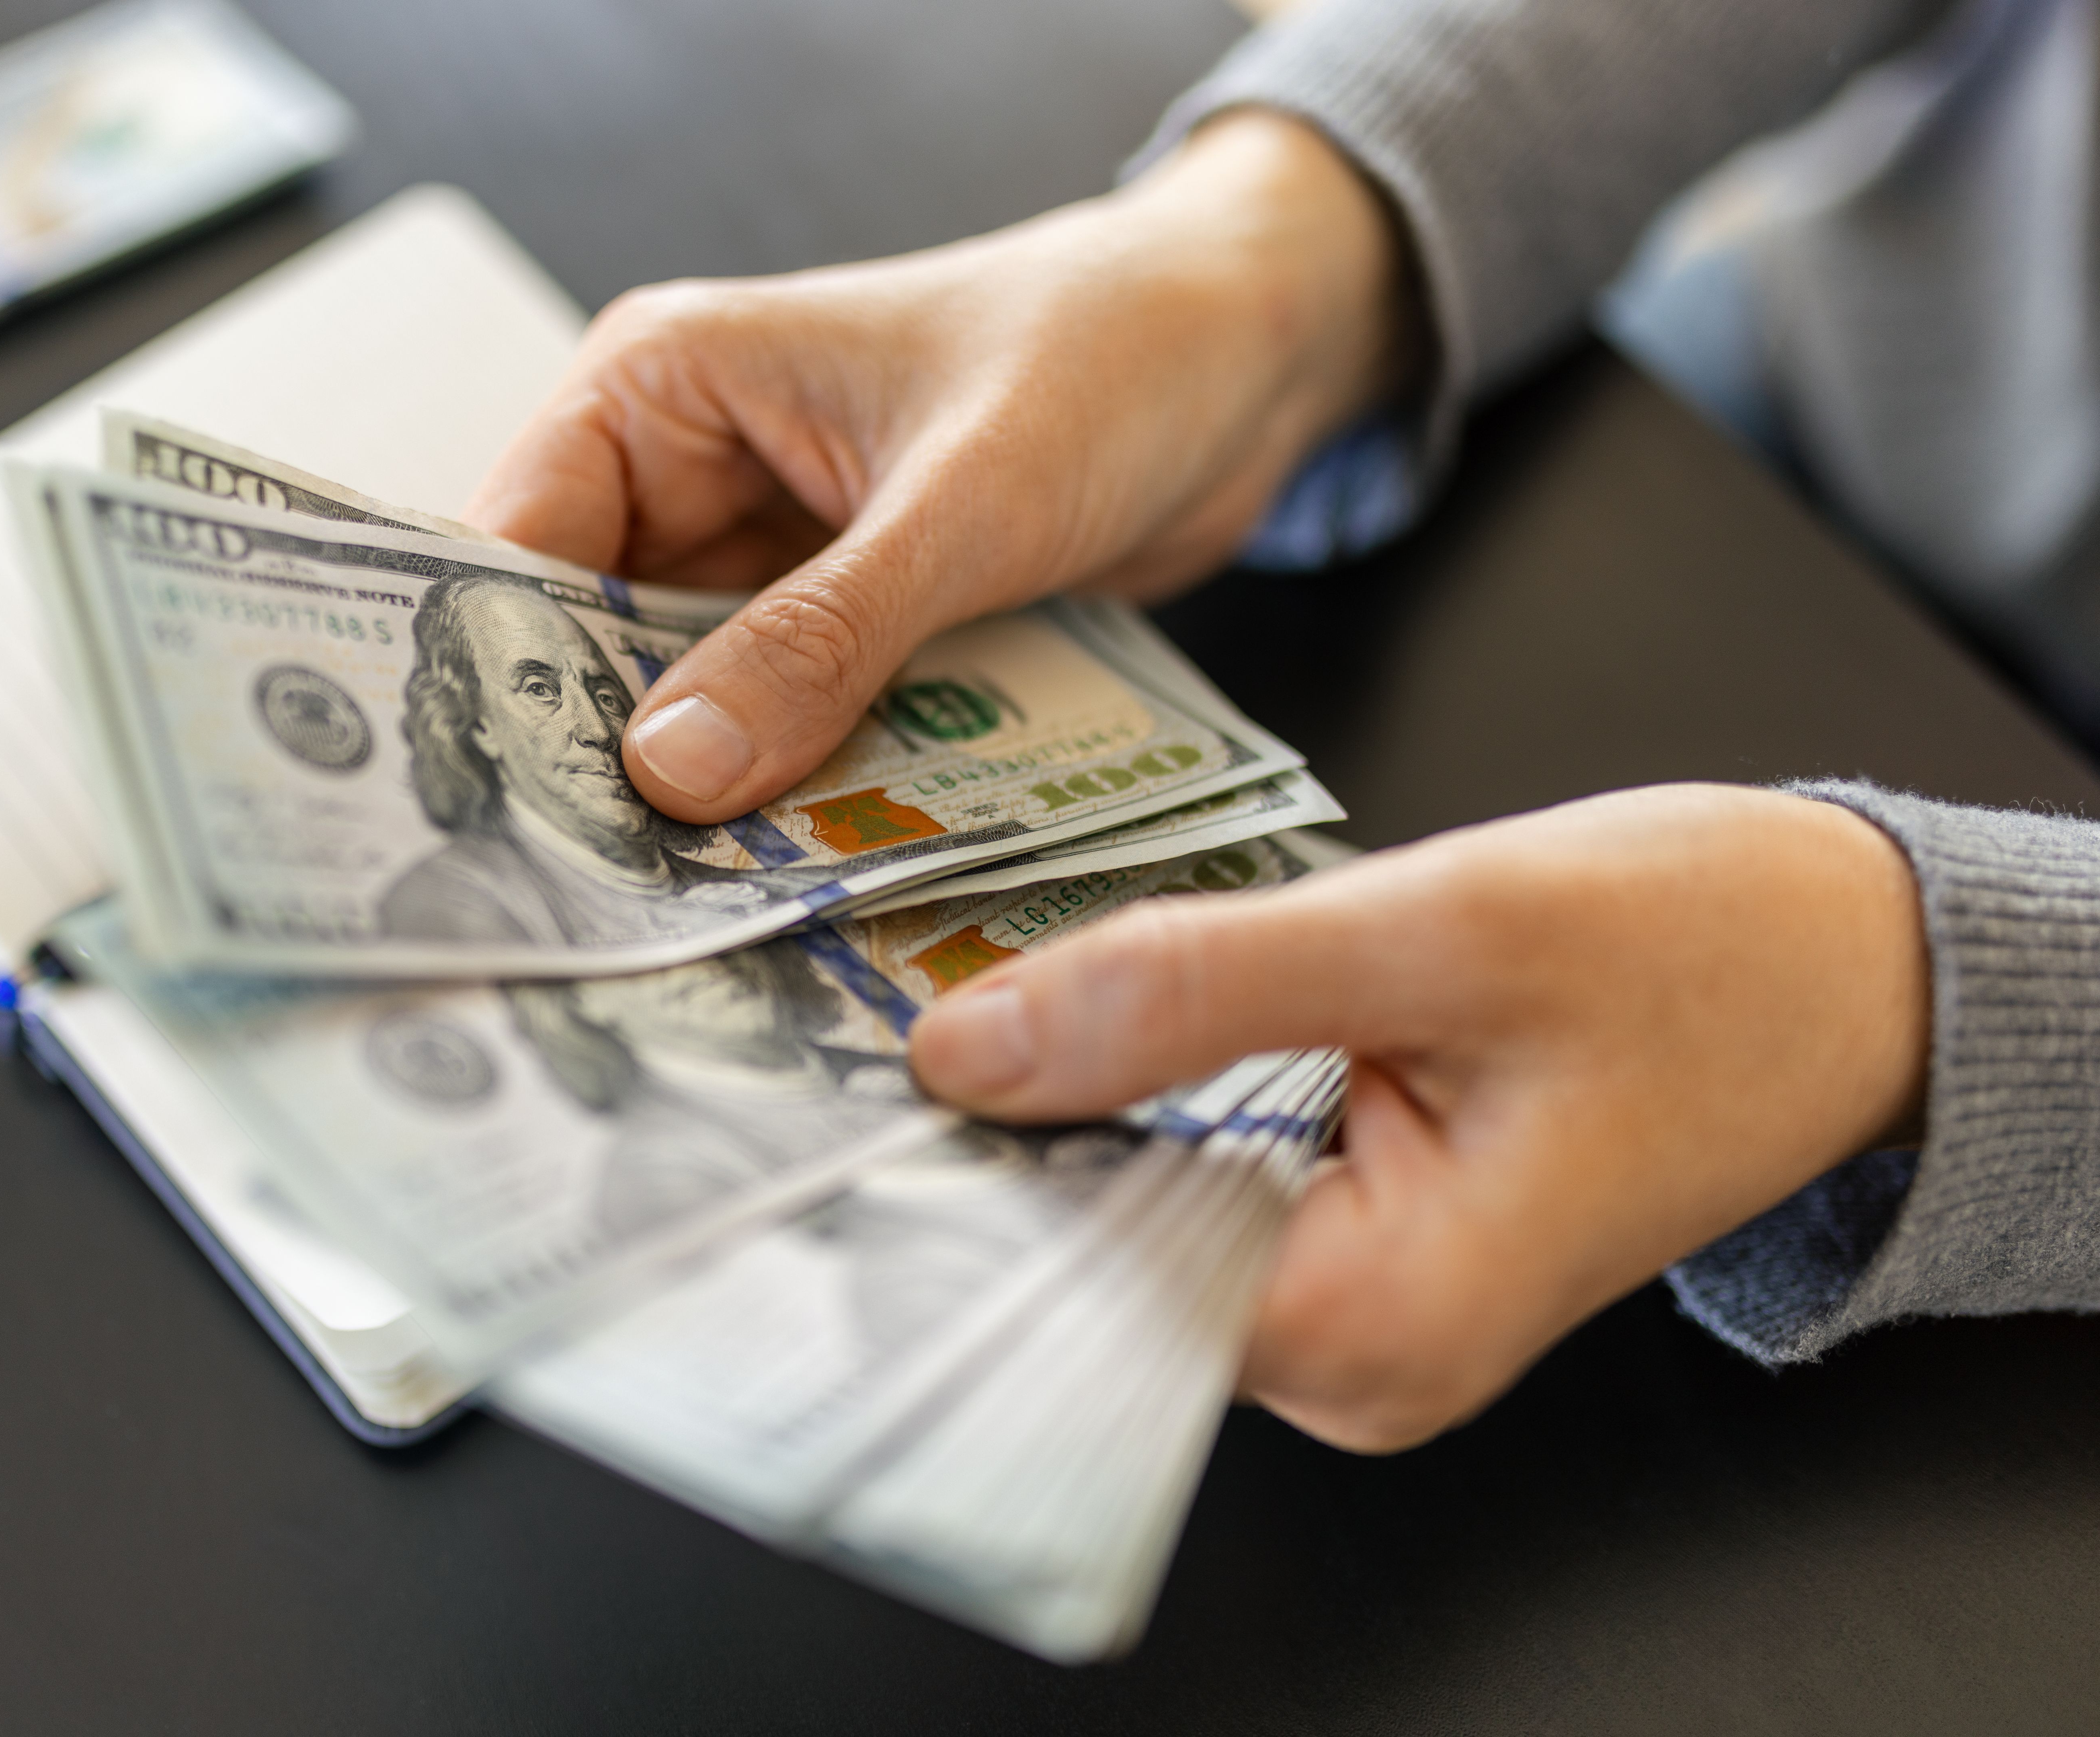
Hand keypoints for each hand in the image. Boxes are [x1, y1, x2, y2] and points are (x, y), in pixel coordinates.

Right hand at [465, 110, 1411, 820]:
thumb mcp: (961, 503)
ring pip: (691, 703)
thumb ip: (819, 637)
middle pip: (594, 646)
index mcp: (663, 387)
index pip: (519, 546)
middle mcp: (690, 473)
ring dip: (707, 799)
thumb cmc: (1112, 357)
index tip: (508, 823)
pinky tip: (788, 880)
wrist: (1250, 353)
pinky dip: (791, 791)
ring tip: (689, 920)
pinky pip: (785, 722)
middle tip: (603, 909)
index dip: (506, 682)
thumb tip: (671, 773)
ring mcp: (767, 556)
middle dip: (608, 768)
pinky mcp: (844, 622)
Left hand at [907, 785, 1932, 1451]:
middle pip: (1101, 1254)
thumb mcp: (1438, 930)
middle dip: (1004, 1126)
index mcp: (1382, 1329)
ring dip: (1066, 1099)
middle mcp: (1355, 1360)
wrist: (1839, 966)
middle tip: (900, 988)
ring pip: (1136, 1208)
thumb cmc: (1700, 952)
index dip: (970, 1172)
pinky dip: (1138, 1093)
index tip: (865, 1067)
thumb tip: (974, 1045)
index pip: (1092, 1285)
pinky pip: (1194, 1177)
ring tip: (991, 978)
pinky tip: (1100, 1008)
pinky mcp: (1348, 1241)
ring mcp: (1351, 1310)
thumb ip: (1194, 991)